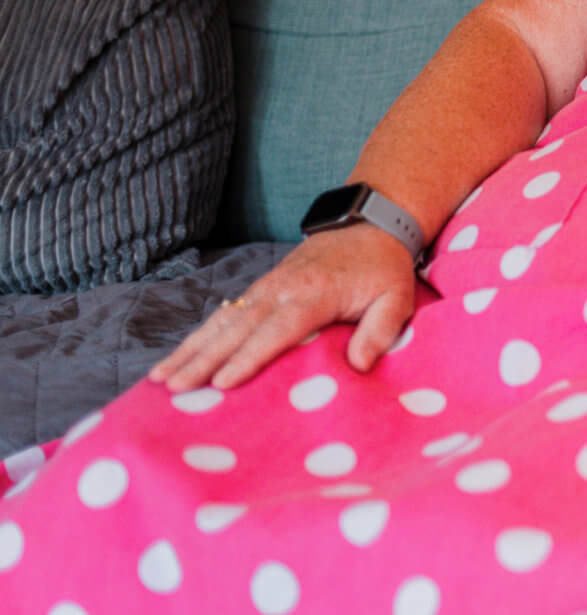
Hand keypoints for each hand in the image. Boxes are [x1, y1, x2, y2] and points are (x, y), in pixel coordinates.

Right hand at [149, 226, 419, 391]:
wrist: (369, 225)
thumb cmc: (383, 269)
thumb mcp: (397, 298)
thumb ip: (380, 331)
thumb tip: (359, 366)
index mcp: (315, 294)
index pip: (276, 329)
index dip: (249, 357)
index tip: (222, 383)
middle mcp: (281, 289)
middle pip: (237, 327)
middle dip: (203, 359)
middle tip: (173, 389)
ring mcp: (265, 287)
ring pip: (221, 321)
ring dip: (189, 350)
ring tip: (160, 378)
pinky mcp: (259, 289)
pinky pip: (223, 316)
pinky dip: (197, 338)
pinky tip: (175, 359)